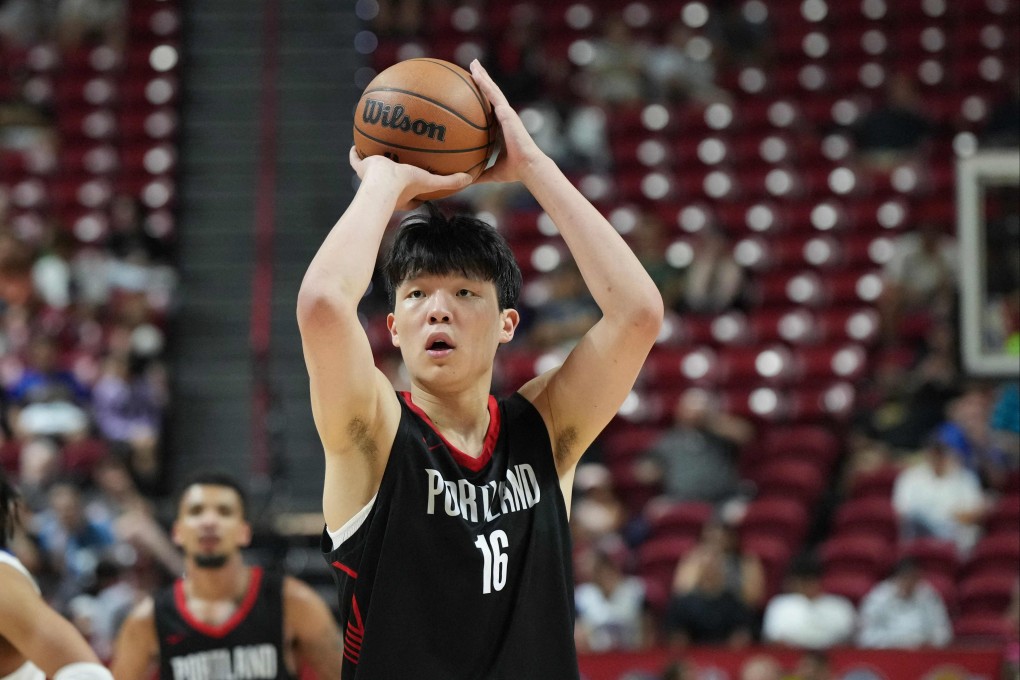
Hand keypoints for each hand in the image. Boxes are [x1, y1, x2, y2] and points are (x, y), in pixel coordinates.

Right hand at [349, 147, 471, 209]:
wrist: (382, 185)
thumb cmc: (406, 186)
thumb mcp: (431, 182)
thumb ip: (449, 181)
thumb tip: (469, 179)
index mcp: (403, 195)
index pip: (412, 196)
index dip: (417, 191)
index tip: (421, 181)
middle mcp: (387, 188)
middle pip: (392, 180)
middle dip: (396, 173)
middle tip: (400, 162)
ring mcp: (372, 179)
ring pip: (373, 169)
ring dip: (376, 161)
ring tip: (378, 149)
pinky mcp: (362, 169)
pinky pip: (356, 159)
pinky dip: (355, 152)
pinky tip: (356, 142)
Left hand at [469, 60, 547, 184]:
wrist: (528, 167)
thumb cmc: (514, 171)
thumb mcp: (493, 172)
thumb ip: (480, 173)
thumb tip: (466, 182)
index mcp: (501, 127)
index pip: (490, 109)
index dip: (483, 97)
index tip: (474, 88)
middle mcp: (505, 117)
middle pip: (491, 94)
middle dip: (483, 80)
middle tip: (473, 68)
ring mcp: (507, 113)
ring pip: (492, 90)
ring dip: (483, 76)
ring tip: (474, 64)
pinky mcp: (508, 113)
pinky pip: (494, 95)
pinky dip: (485, 84)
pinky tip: (476, 75)